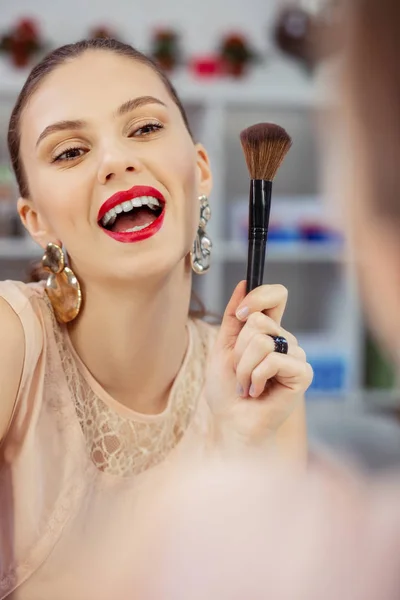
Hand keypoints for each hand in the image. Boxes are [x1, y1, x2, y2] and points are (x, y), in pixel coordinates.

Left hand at [204, 281, 312, 446]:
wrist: (231, 423)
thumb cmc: (227, 390)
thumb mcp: (222, 346)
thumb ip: (233, 316)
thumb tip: (243, 284)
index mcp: (269, 330)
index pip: (276, 295)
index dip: (260, 296)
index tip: (241, 314)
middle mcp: (285, 340)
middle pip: (259, 320)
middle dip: (238, 349)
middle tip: (239, 372)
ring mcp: (296, 356)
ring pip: (262, 341)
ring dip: (244, 367)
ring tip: (247, 385)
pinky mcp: (302, 374)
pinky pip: (272, 360)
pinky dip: (255, 378)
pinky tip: (258, 393)